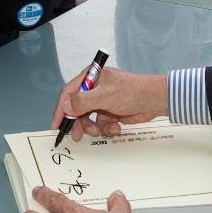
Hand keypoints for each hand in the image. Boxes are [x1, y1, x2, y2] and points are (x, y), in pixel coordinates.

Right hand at [50, 66, 166, 140]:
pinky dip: (106, 128)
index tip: (56, 124)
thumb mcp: (104, 96)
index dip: (61, 109)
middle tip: (77, 136)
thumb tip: (65, 107)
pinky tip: (115, 127)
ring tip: (100, 131)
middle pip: (77, 108)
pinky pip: (101, 124)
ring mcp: (103, 101)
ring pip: (88, 118)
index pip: (69, 92)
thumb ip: (82, 102)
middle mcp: (95, 88)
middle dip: (78, 122)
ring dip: (93, 127)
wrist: (154, 100)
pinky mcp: (111, 112)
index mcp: (91, 77)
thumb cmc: (131, 92)